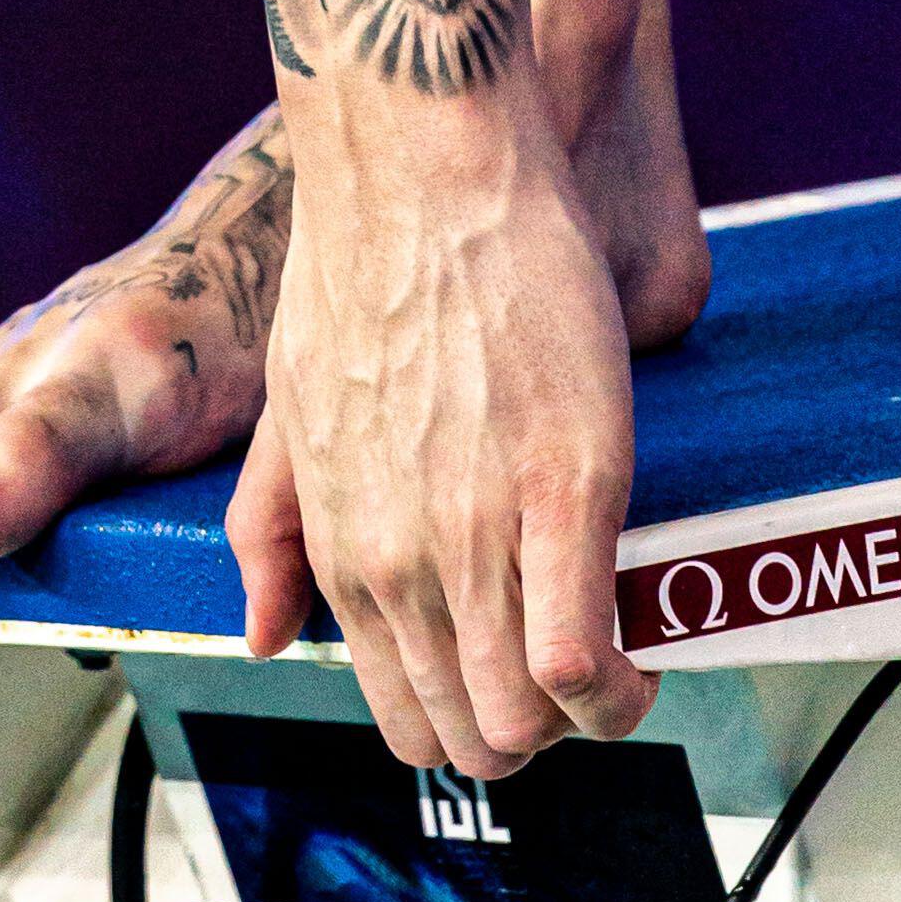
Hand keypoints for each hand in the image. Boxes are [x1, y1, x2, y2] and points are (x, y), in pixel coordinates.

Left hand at [232, 89, 650, 771]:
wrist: (417, 162)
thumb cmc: (362, 262)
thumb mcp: (289, 407)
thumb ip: (273, 527)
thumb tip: (262, 636)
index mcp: (341, 544)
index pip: (406, 718)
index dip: (469, 722)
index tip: (507, 683)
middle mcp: (398, 560)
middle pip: (475, 739)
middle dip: (530, 734)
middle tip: (569, 676)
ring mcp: (478, 533)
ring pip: (531, 720)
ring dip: (584, 720)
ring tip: (614, 667)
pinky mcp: (562, 490)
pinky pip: (582, 660)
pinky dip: (619, 689)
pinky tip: (638, 657)